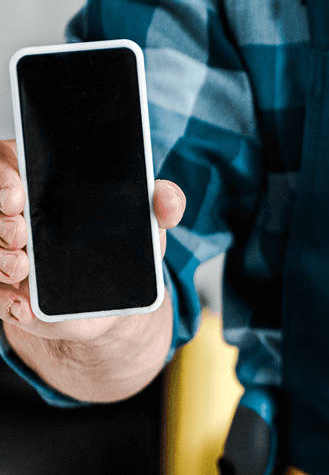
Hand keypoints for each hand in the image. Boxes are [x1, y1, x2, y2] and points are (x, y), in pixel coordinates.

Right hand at [0, 138, 185, 341]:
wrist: (113, 304)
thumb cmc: (122, 250)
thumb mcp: (145, 226)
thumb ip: (162, 205)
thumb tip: (166, 199)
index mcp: (44, 189)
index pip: (10, 169)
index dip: (5, 176)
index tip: (18, 192)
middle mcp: (18, 219)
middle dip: (0, 219)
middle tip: (19, 229)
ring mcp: (8, 254)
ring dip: (0, 258)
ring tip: (23, 265)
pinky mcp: (7, 293)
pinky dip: (5, 301)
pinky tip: (23, 305)